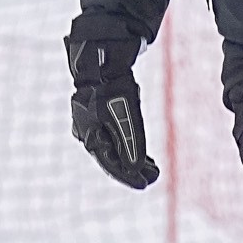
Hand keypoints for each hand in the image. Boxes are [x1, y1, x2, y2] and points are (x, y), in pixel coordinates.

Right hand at [67, 36, 159, 188]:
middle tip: (153, 178)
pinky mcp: (102, 112)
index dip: (129, 177)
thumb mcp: (124, 117)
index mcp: (90, 136)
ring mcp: (94, 122)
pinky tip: (141, 150)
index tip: (146, 185)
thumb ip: (130, 143)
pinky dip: (128, 144)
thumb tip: (136, 168)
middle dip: (134, 169)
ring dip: (133, 158)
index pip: (111, 165)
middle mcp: (89, 132)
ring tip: (151, 167)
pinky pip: (115, 134)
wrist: (102, 57)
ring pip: (115, 147)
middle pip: (113, 158)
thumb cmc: (111, 87)